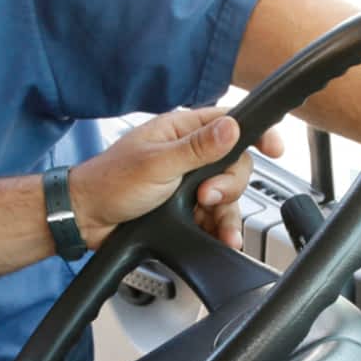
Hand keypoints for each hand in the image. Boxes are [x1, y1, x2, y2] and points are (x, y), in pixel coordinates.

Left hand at [68, 107, 284, 250]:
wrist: (86, 219)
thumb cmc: (110, 182)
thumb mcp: (157, 164)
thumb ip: (197, 148)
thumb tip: (231, 128)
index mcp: (181, 131)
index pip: (229, 123)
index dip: (255, 134)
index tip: (274, 148)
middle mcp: (188, 154)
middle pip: (235, 165)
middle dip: (229, 185)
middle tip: (207, 196)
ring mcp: (188, 182)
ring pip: (227, 195)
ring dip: (227, 213)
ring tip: (214, 225)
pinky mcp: (186, 208)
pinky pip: (215, 217)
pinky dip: (220, 228)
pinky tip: (220, 238)